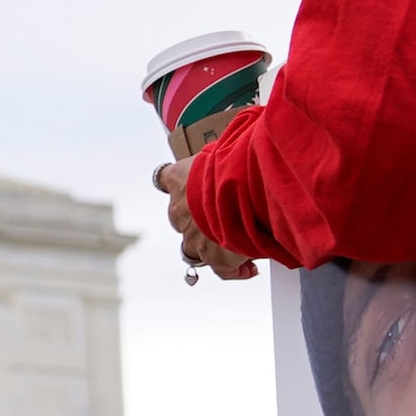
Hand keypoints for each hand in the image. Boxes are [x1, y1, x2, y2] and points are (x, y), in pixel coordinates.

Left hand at [152, 154, 257, 281]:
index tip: (183, 186)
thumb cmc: (236, 158)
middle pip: (181, 217)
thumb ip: (224, 154)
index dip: (177, 185)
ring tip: (237, 244)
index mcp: (180, 178)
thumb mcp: (225, 146)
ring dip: (212, 246)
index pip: (166, 179)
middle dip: (198, 220)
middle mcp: (180, 209)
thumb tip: (242, 145)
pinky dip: (235, 270)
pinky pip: (224, 270)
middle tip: (225, 217)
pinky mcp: (215, 257)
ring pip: (195, 247)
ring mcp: (194, 236)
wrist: (243, 185)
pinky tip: (249, 268)